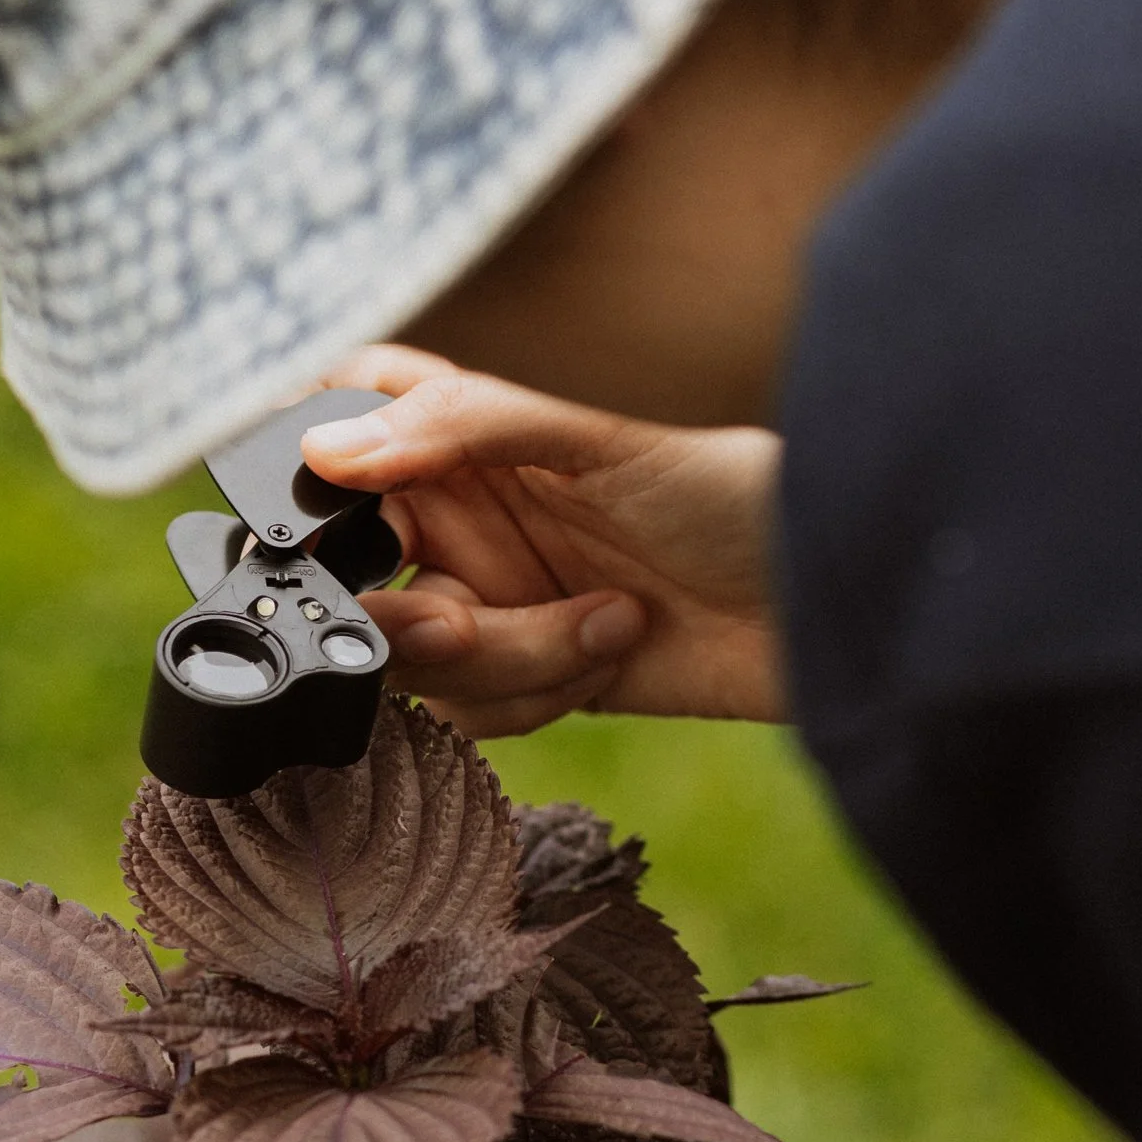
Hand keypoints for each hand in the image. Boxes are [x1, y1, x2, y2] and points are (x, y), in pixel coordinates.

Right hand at [299, 348, 782, 739]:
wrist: (827, 605)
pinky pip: (476, 713)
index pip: (341, 437)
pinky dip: (542, 694)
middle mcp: (465, 522)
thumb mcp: (597, 441)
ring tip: (608, 619)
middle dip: (406, 619)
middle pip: (358, 580)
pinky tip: (615, 652)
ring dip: (512, 657)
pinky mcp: (529, 679)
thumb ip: (460, 429)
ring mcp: (493, 603)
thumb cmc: (729, 495)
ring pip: (420, 661)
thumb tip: (328, 446)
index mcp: (465, 443)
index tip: (336, 521)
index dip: (314, 478)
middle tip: (460, 625)